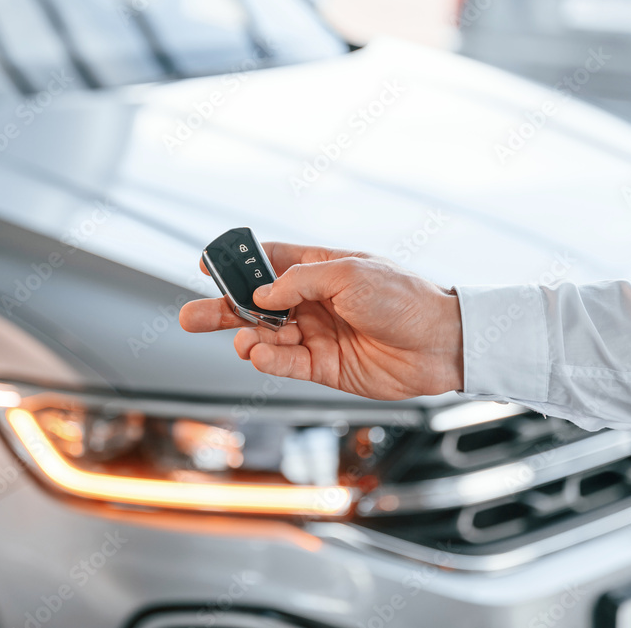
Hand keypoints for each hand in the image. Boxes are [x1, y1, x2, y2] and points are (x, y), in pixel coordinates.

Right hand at [179, 242, 463, 399]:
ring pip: (265, 338)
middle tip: (190, 317)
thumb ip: (299, 282)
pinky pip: (284, 364)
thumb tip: (261, 296)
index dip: (237, 266)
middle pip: (256, 306)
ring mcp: (316, 335)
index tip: (206, 266)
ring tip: (245, 342)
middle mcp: (312, 302)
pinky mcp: (323, 367)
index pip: (268, 264)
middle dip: (223, 310)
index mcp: (319, 269)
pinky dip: (267, 361)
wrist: (440, 344)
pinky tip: (259, 356)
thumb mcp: (349, 274)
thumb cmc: (403, 298)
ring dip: (248, 340)